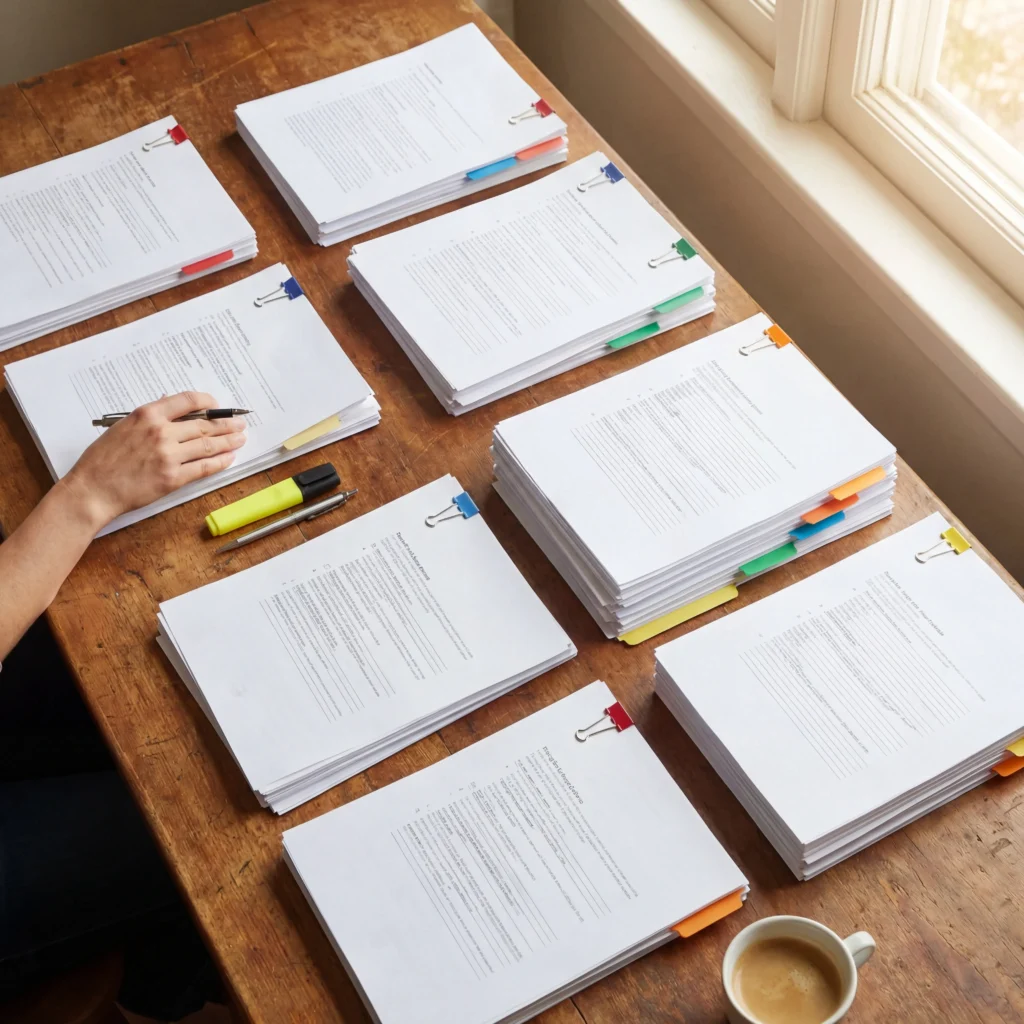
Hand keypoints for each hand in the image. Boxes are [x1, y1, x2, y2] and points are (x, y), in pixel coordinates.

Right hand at [60, 391, 247, 532]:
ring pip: (207, 446)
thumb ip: (148, 417)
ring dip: (228, 442)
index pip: (187, 400)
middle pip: (204, 425)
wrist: (93, 489)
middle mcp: (161, 432)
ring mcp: (169, 456)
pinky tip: (229, 458)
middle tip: (240, 424)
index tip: (218, 406)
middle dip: (226, 424)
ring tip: (240, 439)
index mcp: (147, 415)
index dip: (208, 402)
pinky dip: (220, 462)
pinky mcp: (173, 478)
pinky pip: (203, 468)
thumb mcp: (122, 426)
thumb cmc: (102, 459)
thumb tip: (170, 405)